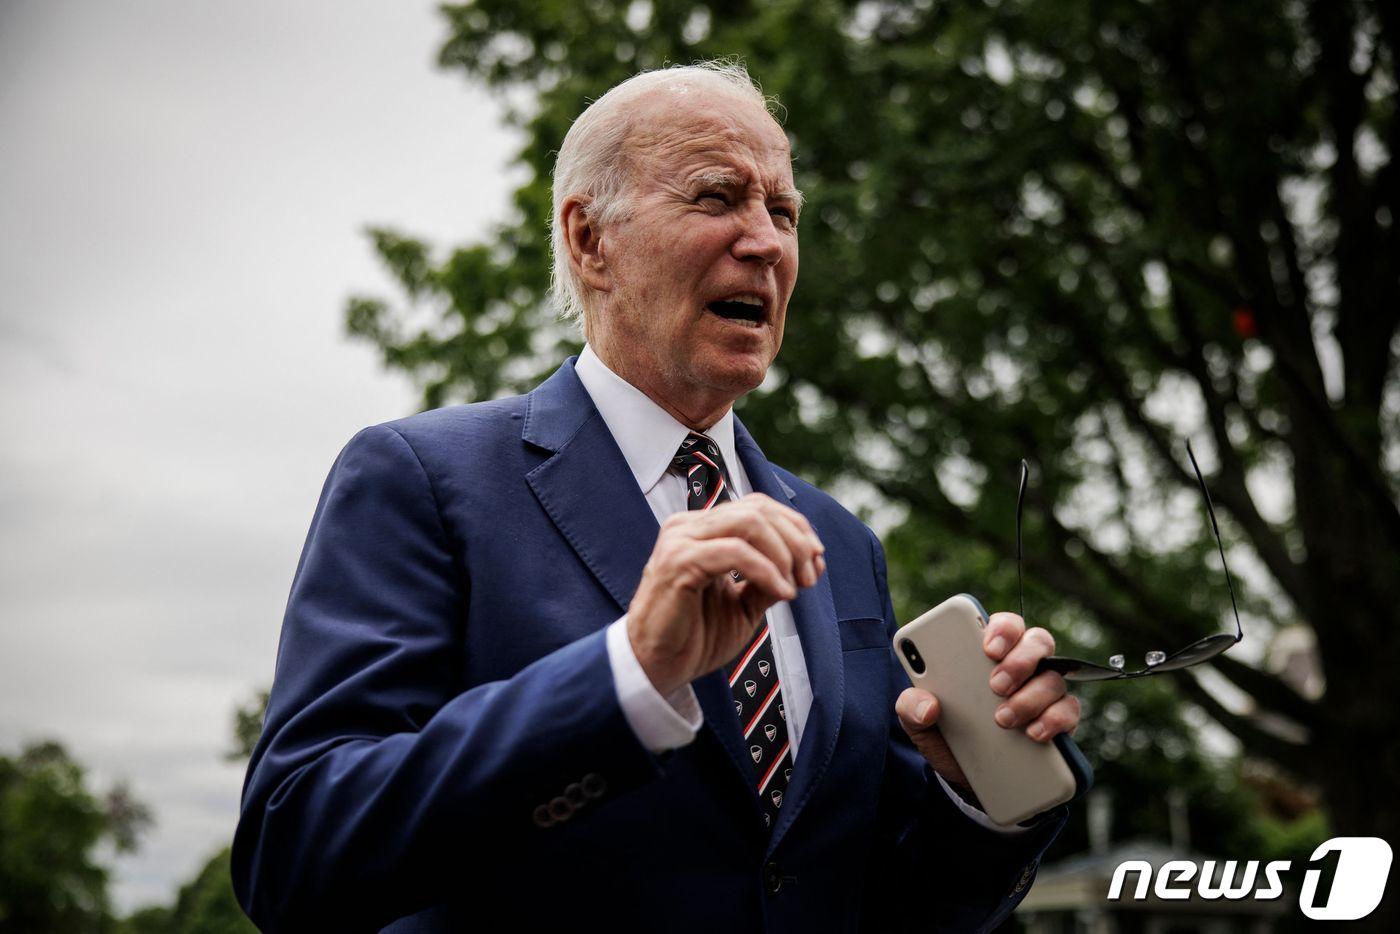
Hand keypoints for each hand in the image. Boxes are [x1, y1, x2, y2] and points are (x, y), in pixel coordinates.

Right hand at [627, 493, 825, 695]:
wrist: (657, 668)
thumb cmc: (694, 637)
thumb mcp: (744, 603)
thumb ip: (770, 578)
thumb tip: (809, 562)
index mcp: (701, 530)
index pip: (757, 506)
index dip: (795, 527)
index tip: (816, 560)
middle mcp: (688, 526)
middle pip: (757, 509)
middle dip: (796, 540)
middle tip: (810, 575)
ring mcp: (681, 541)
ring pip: (749, 523)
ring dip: (784, 553)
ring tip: (796, 586)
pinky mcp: (679, 562)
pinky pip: (735, 552)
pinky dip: (767, 571)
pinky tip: (781, 593)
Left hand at [895, 612, 1078, 793]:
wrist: (965, 780)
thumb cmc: (945, 735)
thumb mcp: (919, 722)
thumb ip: (910, 707)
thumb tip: (926, 706)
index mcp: (985, 655)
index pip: (1004, 625)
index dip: (1002, 628)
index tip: (988, 648)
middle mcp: (1020, 666)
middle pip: (1037, 641)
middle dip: (1019, 661)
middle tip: (995, 685)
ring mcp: (1042, 692)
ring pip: (1053, 677)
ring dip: (1031, 696)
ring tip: (1003, 719)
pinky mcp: (1057, 721)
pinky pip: (1068, 710)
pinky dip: (1054, 720)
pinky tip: (1033, 733)